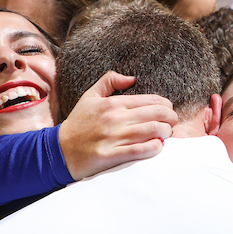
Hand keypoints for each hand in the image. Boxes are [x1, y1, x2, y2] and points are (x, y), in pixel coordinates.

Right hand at [57, 72, 177, 180]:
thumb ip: (110, 81)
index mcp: (113, 103)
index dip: (166, 106)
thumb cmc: (78, 124)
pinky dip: (154, 148)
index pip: (151, 100)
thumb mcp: (90, 96)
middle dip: (171, 118)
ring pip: (152, 131)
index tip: (169, 111)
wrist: (59, 150)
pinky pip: (140, 151)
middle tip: (173, 123)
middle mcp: (115, 118)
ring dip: (166, 132)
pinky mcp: (111, 155)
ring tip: (166, 134)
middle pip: (156, 115)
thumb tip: (132, 78)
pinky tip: (158, 146)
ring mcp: (113, 137)